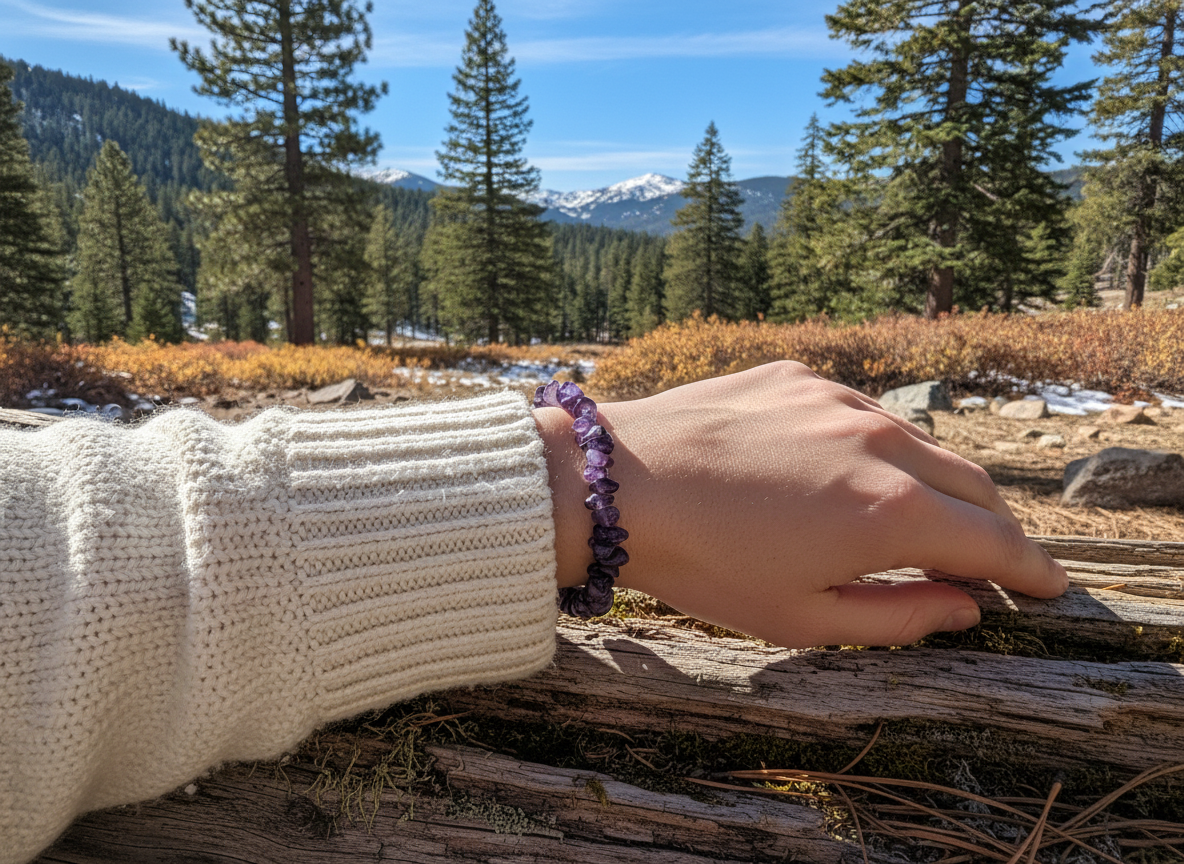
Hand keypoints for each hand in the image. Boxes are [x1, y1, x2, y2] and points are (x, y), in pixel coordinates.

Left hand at [535, 361, 1066, 647]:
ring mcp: (841, 399)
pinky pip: (866, 413)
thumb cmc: (704, 564)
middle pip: (975, 487)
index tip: (1049, 588)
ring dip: (936, 486)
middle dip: (992, 530)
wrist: (615, 485)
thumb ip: (902, 616)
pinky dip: (880, 448)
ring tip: (913, 521)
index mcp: (892, 511)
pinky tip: (845, 474)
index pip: (998, 543)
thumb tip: (966, 606)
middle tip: (986, 563)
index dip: (1033, 571)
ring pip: (924, 444)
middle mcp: (882, 441)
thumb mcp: (804, 618)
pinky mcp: (801, 374)